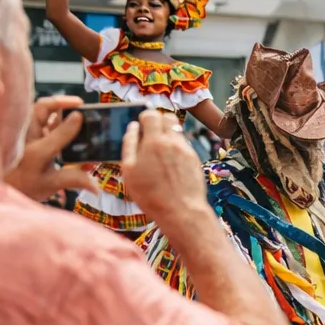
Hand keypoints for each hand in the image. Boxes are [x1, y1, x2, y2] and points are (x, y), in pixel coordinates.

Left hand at [4, 95, 95, 200]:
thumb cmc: (22, 186)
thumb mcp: (50, 186)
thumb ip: (74, 181)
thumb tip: (96, 188)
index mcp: (36, 153)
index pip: (57, 134)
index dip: (71, 123)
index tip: (81, 115)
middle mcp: (27, 138)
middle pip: (42, 109)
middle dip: (61, 102)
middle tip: (79, 103)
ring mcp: (24, 133)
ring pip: (39, 111)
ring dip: (56, 107)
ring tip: (73, 106)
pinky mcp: (23, 133)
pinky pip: (37, 118)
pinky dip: (50, 114)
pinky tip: (61, 118)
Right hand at [120, 108, 209, 230]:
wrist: (182, 211)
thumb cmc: (151, 195)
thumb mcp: (129, 171)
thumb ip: (129, 145)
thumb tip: (132, 128)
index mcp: (154, 141)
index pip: (151, 114)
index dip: (145, 117)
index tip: (141, 126)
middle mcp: (173, 141)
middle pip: (168, 117)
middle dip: (158, 122)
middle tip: (150, 136)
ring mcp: (186, 150)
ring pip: (177, 131)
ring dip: (168, 135)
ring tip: (159, 152)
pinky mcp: (195, 159)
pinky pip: (184, 145)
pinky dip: (176, 148)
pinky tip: (170, 164)